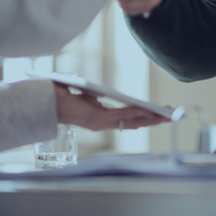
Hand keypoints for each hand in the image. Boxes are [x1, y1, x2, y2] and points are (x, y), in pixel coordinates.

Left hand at [54, 83, 168, 130]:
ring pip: (131, 120)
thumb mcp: (82, 92)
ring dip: (151, 118)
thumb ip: (93, 95)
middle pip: (135, 122)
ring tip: (167, 115)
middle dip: (154, 120)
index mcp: (100, 117)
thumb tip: (98, 93)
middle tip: (172, 117)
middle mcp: (102, 123)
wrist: (44, 100)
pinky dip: (137, 113)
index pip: (127, 119)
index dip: (144, 117)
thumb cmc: (59, 94)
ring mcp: (101, 122)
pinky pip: (122, 115)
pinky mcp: (97, 119)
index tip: (159, 115)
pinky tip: (149, 110)